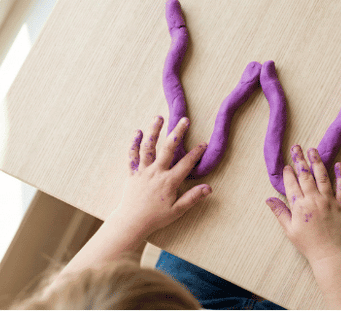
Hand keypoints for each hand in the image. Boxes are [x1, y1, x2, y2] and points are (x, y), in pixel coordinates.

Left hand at [113, 115, 210, 236]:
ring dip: (154, 131)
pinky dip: (134, 143)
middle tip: (184, 120)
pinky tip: (138, 132)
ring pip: (148, 147)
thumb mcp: (177, 210)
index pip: (186, 163)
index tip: (204, 143)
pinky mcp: (133, 173)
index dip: (196, 153)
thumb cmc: (155, 218)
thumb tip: (209, 188)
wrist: (131, 222)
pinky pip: (132, 155)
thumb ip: (192, 198)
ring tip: (159, 117)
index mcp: (169, 181)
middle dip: (177, 132)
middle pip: (168, 148)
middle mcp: (156, 172)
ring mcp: (143, 171)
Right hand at [265, 145, 340, 263]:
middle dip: (300, 160)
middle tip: (296, 147)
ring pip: (322, 177)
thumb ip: (280, 212)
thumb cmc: (308, 244)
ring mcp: (329, 201)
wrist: (329, 253)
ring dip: (317, 162)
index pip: (292, 184)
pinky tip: (339, 164)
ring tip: (313, 150)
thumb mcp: (289, 230)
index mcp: (300, 206)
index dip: (288, 173)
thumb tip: (268, 199)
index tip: (287, 164)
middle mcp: (314, 200)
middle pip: (305, 176)